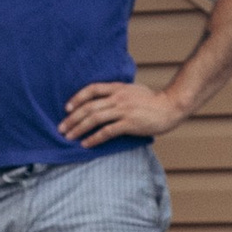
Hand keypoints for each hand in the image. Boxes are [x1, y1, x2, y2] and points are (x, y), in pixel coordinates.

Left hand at [59, 76, 182, 146]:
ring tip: (69, 137)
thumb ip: (118, 92)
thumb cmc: (152, 100)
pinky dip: (94, 138)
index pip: (91, 89)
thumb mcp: (133, 90)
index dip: (77, 98)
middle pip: (89, 107)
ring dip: (79, 129)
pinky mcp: (129, 123)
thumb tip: (104, 98)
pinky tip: (86, 144)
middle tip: (61, 128)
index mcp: (118, 88)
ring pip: (94, 119)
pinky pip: (107, 132)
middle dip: (72, 119)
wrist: (170, 107)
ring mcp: (123, 110)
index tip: (67, 108)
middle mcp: (118, 98)